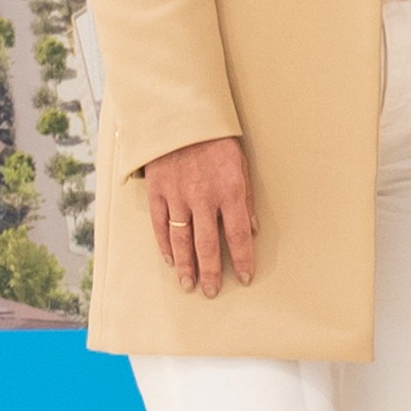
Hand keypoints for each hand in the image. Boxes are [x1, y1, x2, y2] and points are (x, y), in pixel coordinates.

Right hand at [143, 135, 258, 298]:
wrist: (181, 118)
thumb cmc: (217, 142)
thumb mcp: (242, 166)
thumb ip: (246, 199)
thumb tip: (252, 230)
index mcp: (230, 191)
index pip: (238, 235)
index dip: (242, 259)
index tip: (245, 277)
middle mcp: (203, 198)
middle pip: (207, 245)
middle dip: (211, 271)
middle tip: (212, 292)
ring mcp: (177, 196)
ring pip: (181, 240)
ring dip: (185, 266)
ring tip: (189, 285)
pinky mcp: (157, 192)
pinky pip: (160, 225)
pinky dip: (164, 244)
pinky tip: (170, 259)